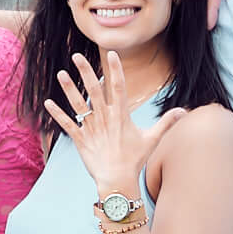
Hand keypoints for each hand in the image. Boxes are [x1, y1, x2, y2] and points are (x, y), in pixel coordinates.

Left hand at [47, 50, 183, 200]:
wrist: (117, 180)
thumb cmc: (134, 159)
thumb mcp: (152, 139)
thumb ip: (166, 122)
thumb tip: (185, 111)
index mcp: (121, 115)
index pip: (119, 87)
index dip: (115, 69)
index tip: (111, 53)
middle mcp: (105, 118)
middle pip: (95, 90)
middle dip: (85, 72)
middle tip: (76, 56)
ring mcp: (92, 128)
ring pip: (78, 105)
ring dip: (69, 89)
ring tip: (60, 74)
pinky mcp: (81, 140)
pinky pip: (68, 124)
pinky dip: (57, 114)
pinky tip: (47, 102)